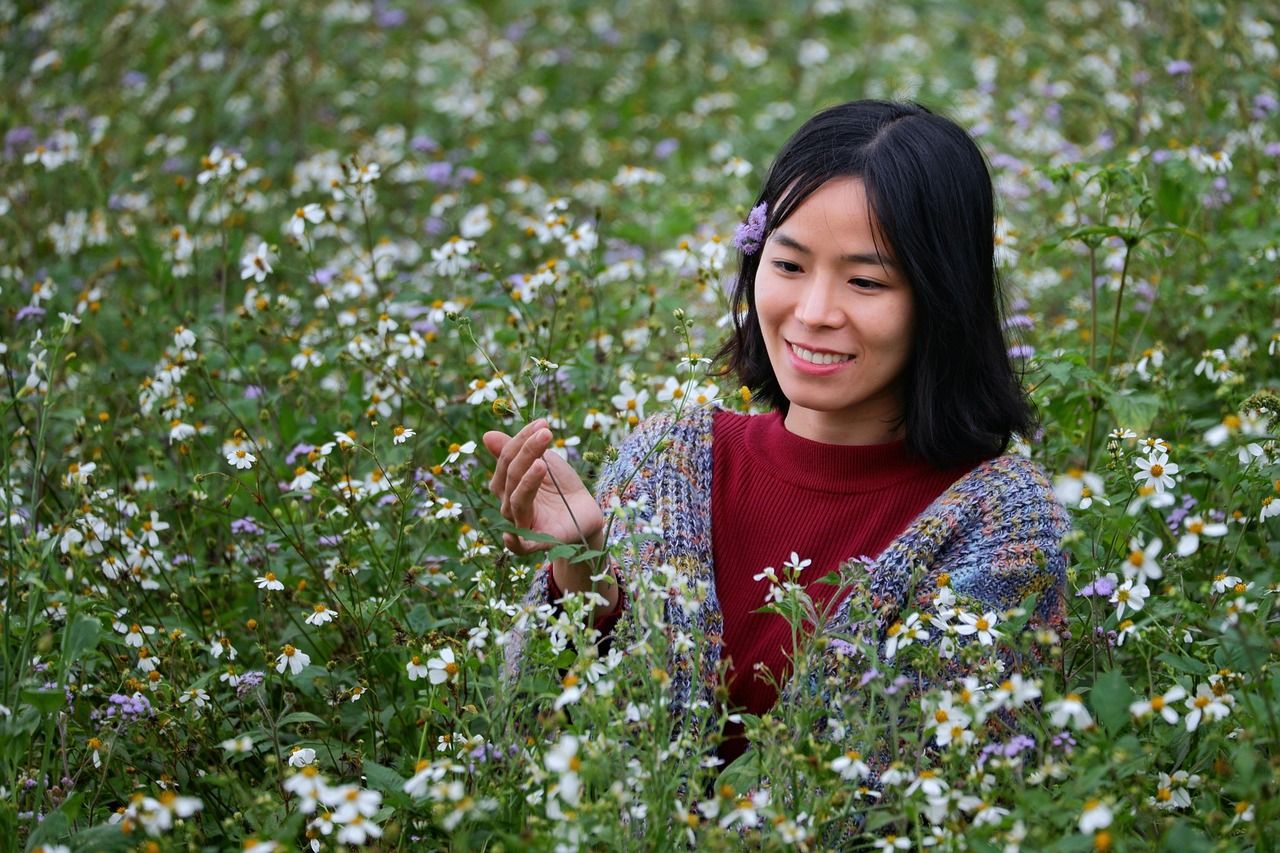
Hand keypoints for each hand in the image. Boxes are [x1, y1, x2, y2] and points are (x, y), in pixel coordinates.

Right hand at [482, 419, 604, 556]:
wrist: (585, 511)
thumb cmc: (560, 487)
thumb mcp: (542, 462)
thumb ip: (516, 450)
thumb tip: (487, 435)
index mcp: (507, 484)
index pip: (507, 458)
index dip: (521, 439)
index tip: (542, 423)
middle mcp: (509, 504)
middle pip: (511, 476)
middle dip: (527, 452)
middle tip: (546, 433)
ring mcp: (522, 523)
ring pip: (517, 501)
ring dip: (527, 482)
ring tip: (542, 464)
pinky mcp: (537, 543)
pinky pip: (519, 547)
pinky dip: (512, 542)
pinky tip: (509, 534)